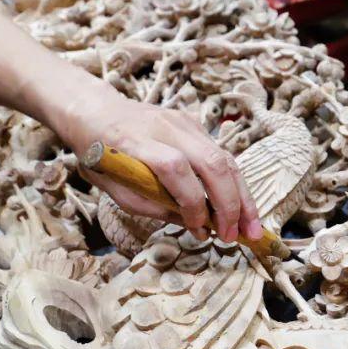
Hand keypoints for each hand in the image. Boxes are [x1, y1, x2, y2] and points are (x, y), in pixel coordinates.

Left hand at [60, 88, 263, 242]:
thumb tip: (194, 226)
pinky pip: (221, 154)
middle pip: (211, 162)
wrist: (96, 112)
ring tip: (251, 227)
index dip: (193, 202)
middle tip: (237, 236)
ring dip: (242, 196)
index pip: (175, 169)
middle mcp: (165, 127)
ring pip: (225, 158)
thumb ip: (151, 205)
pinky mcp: (194, 124)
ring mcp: (183, 122)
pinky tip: (239, 207)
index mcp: (136, 143)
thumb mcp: (113, 188)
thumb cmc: (98, 154)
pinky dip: (233, 183)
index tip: (200, 229)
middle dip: (230, 204)